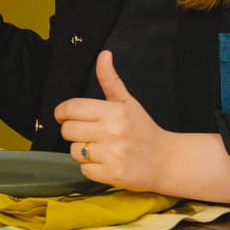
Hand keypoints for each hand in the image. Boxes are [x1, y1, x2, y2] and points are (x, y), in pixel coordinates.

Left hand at [55, 52, 173, 188]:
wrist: (167, 161)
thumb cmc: (144, 130)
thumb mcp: (128, 103)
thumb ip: (110, 80)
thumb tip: (103, 55)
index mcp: (114, 112)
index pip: (71, 108)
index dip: (62, 112)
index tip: (64, 115)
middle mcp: (112, 132)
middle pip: (68, 130)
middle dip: (74, 131)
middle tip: (89, 133)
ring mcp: (113, 154)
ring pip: (74, 151)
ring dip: (83, 151)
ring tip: (101, 148)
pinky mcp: (113, 174)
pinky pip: (84, 170)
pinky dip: (92, 168)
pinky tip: (107, 161)